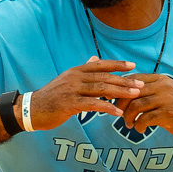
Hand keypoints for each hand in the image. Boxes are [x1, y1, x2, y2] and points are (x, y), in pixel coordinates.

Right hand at [28, 58, 143, 130]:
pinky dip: (107, 108)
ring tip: (135, 95)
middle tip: (141, 84)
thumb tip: (94, 58)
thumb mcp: (67, 79)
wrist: (32, 109)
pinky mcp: (70, 104)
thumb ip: (82, 70)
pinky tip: (118, 113)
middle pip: (104, 77)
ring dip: (120, 92)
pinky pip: (93, 105)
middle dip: (124, 81)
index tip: (133, 65)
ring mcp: (72, 90)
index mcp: (76, 71)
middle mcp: (75, 77)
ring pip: (101, 89)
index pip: (100, 65)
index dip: (117, 65)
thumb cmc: (52, 96)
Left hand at [118, 74, 172, 139]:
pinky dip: (138, 125)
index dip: (121, 88)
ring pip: (136, 106)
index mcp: (161, 79)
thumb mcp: (167, 93)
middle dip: (121, 104)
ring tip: (128, 124)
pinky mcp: (168, 114)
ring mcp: (166, 100)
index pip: (134, 79)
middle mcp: (163, 87)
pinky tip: (140, 129)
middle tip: (118, 114)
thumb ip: (151, 90)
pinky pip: (145, 119)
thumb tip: (126, 93)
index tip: (115, 98)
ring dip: (128, 117)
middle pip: (132, 92)